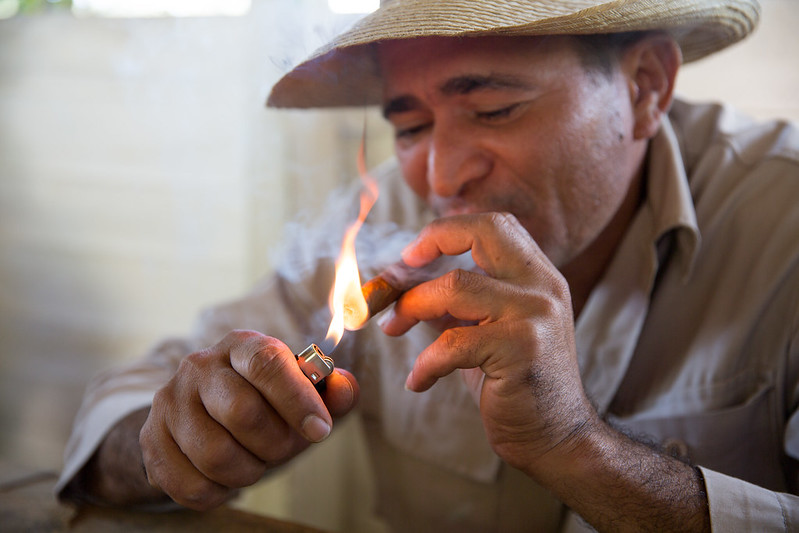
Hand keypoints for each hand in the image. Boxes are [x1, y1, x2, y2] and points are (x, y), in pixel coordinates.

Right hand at [140, 330, 357, 509]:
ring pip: (214, 455)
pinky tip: (227, 477)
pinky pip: (190, 485)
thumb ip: (333, 391)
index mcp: (242, 346)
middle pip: (242, 412)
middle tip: (283, 449)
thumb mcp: (304, 393)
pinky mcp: (152, 440)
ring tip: (255, 462)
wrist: (207, 416)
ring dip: (248, 472)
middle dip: (276, 444)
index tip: (321, 430)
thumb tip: (344, 388)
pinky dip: (219, 492)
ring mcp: (170, 402)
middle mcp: (200, 366)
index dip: (298, 401)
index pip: (268, 364)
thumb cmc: (267, 403)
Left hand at [380, 212, 596, 475]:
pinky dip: (425, 362)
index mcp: (538, 277)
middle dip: (433, 241)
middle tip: (400, 269)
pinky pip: (452, 343)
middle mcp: (543, 287)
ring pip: (455, 286)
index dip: (447, 230)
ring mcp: (535, 316)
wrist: (557, 438)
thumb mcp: (483, 333)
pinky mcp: (521, 350)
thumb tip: (402, 285)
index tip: (413, 254)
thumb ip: (453, 305)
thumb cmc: (514, 385)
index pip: (495, 225)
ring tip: (394, 328)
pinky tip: (418, 381)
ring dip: (412, 306)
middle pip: (485, 231)